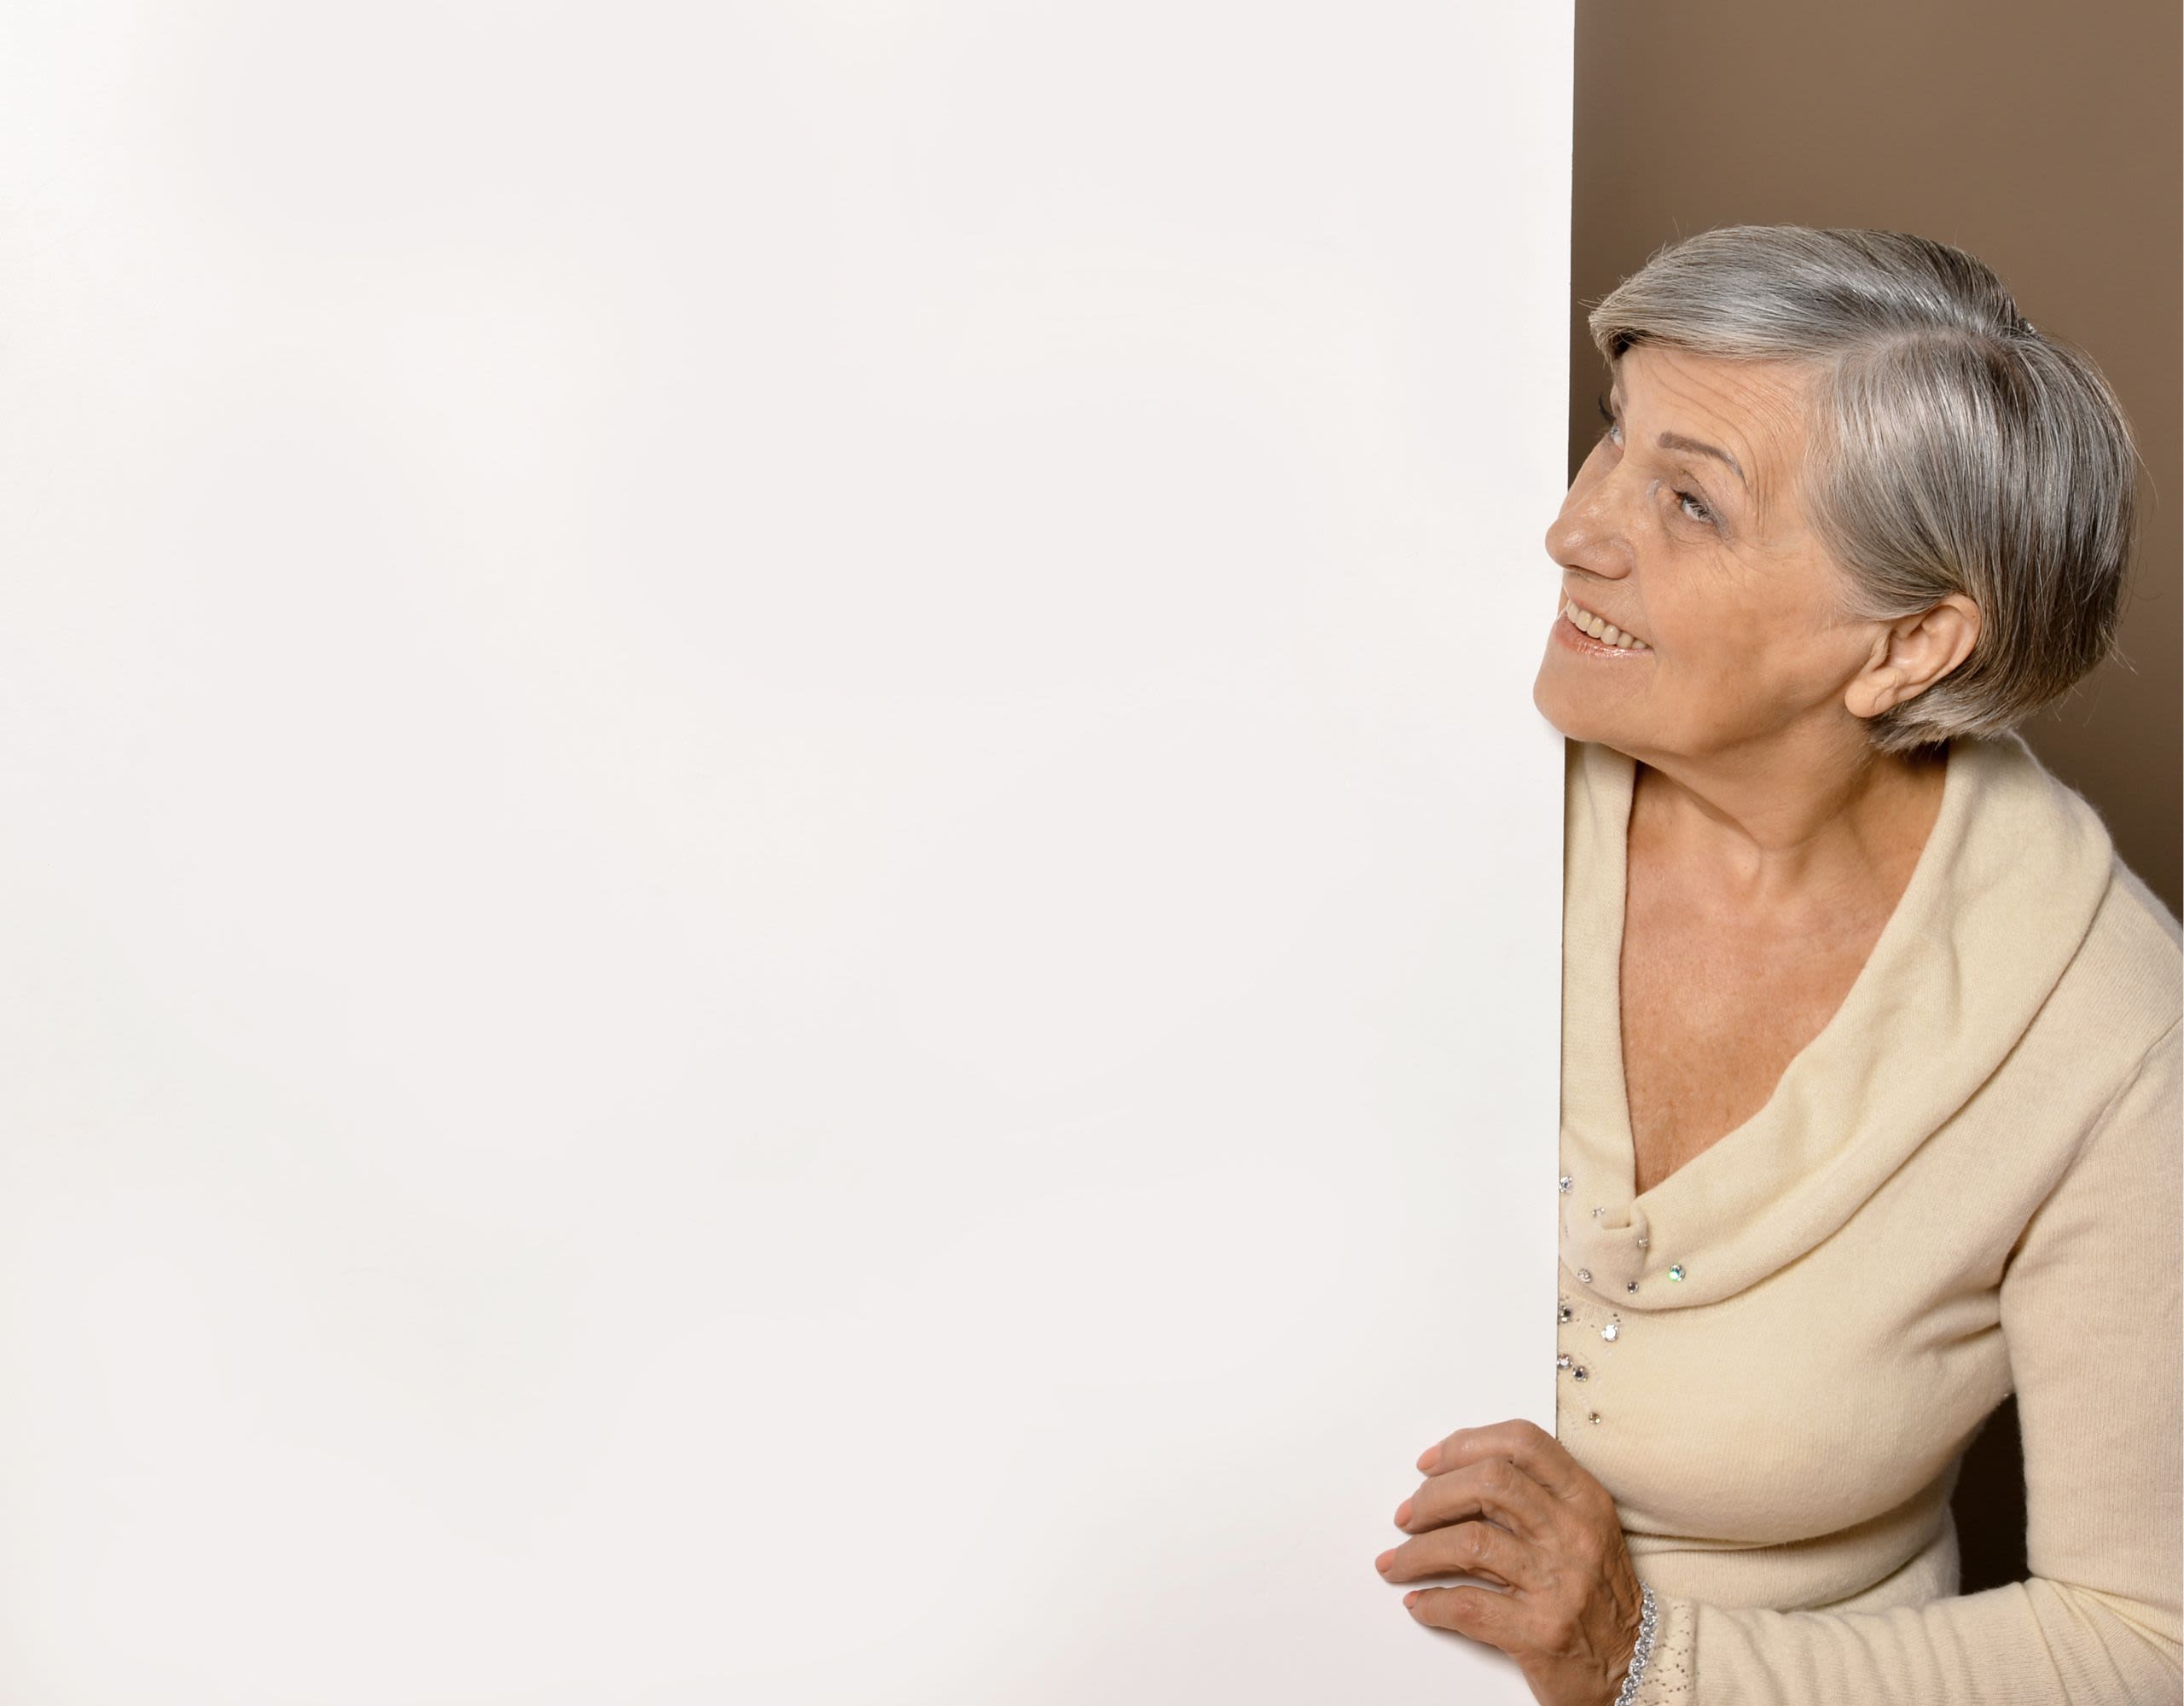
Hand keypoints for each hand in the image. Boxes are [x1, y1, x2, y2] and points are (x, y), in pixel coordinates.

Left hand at [1373, 1418, 1645, 1705]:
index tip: (1430, 1462)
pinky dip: (1431, 1604)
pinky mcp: (1541, 1633)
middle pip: (1488, 1482)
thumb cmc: (1599, 1597)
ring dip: (1417, 1552)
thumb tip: (1452, 1480)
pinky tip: (1420, 1604)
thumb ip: (1533, 1499)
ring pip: (1469, 1542)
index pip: (1522, 1443)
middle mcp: (1575, 1535)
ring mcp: (1559, 1584)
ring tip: (1397, 1562)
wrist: (1637, 1669)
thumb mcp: (1583, 1532)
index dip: (1466, 1444)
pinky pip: (1468, 1605)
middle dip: (1433, 1496)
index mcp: (1585, 1501)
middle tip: (1407, 1516)